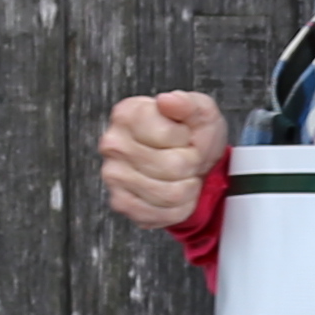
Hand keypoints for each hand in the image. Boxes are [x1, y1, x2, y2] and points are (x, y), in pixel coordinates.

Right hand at [97, 90, 226, 230]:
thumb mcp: (200, 111)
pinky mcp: (121, 202)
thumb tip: (168, 101)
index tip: (185, 137)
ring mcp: (114, 175)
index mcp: (128, 114)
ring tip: (182, 175)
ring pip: (169, 194)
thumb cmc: (191, 136)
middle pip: (172, 166)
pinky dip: (177, 208)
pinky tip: (174, 191)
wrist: (193, 163)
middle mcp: (114, 144)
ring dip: (187, 188)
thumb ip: (188, 103)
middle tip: (187, 158)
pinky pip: (159, 214)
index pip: (167, 135)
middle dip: (191, 165)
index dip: (187, 139)